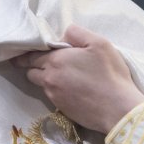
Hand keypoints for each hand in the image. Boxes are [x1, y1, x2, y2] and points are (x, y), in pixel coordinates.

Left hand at [13, 25, 143, 133]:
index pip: (32, 55)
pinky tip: (71, 90)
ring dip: (46, 79)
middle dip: (33, 66)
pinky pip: (52, 97)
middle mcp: (49, 79)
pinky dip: (57, 92)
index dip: (28, 53)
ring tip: (60, 76)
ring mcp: (54, 96)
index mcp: (55, 60)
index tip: (24, 53)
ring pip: (41, 85)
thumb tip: (63, 34)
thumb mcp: (99, 43)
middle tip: (39, 63)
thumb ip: (77, 33)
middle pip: (31, 72)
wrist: (118, 109)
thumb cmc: (110, 74)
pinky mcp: (62, 110)